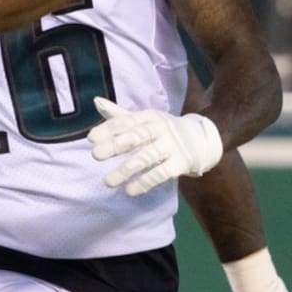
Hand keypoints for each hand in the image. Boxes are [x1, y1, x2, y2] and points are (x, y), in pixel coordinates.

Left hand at [89, 98, 222, 195]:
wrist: (201, 139)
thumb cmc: (162, 129)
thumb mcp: (144, 120)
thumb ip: (119, 115)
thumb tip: (96, 101)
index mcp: (148, 117)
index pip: (126, 121)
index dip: (108, 129)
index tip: (90, 138)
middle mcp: (160, 129)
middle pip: (136, 137)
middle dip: (115, 145)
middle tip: (95, 155)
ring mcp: (171, 146)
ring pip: (147, 157)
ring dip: (126, 170)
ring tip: (108, 182)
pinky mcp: (180, 163)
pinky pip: (161, 173)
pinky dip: (145, 182)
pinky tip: (130, 191)